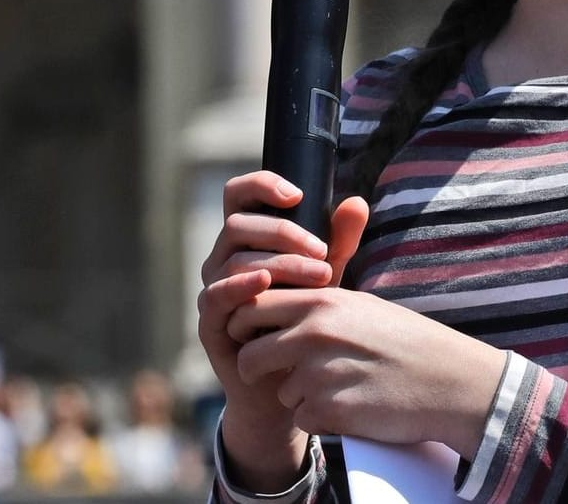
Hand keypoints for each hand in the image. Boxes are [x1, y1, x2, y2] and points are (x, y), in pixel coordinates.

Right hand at [196, 171, 367, 487]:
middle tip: (323, 253)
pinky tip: (266, 282)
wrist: (292, 384)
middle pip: (238, 225)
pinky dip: (240, 285)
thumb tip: (356, 202)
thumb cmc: (305, 320)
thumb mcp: (326, 276)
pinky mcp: (211, 322)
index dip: (260, 184)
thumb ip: (339, 241)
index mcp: (245, 239)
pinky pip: (216, 295)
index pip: (238, 194)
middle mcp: (222, 259)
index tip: (296, 194)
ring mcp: (213, 289)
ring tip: (320, 276)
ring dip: (279, 263)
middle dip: (283, 233)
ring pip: (233, 259)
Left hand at [227, 287, 505, 457]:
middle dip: (254, 367)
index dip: (247, 326)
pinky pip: (302, 418)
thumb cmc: (405, 341)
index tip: (257, 336)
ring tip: (334, 387)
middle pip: (250, 354)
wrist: (451, 382)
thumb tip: (273, 290)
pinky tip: (347, 407)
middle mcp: (315, 334)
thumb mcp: (361, 303)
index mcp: (320, 302)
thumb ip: (316, 296)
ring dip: (297, 395)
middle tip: (268, 372)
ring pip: (279, 391)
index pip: (252, 308)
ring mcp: (321, 374)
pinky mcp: (332, 411)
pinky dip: (318, 418)